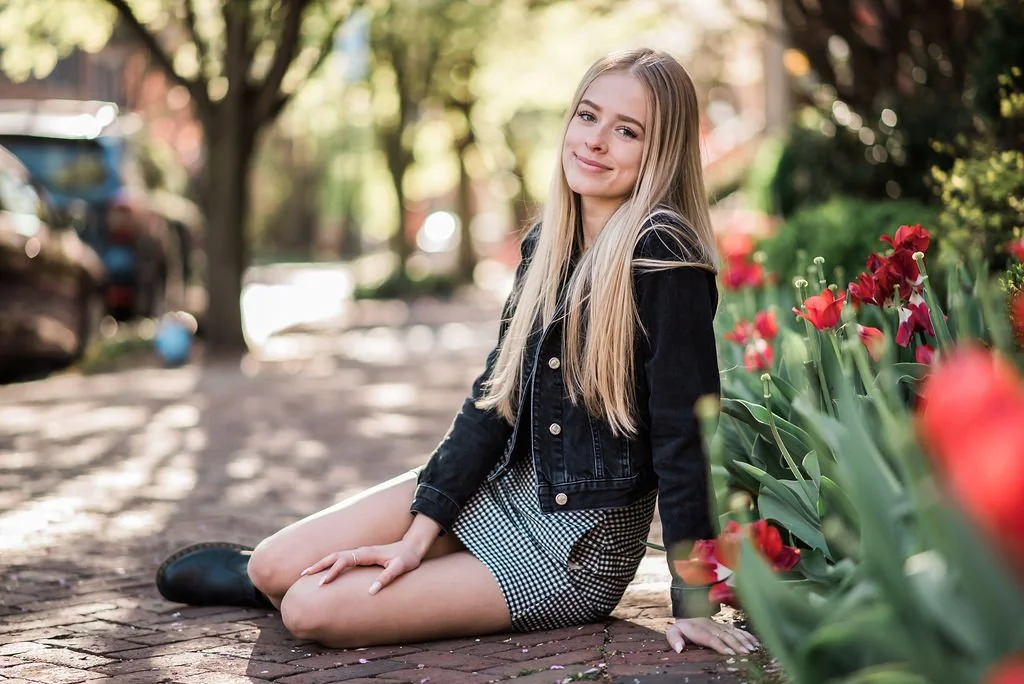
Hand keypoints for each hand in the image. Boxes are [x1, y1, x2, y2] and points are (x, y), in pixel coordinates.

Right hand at [300, 540, 425, 594]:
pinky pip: (340, 560)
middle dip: (318, 565)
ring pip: (335, 557)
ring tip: (306, 574)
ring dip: (321, 564)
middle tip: (302, 576)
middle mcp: (360, 551)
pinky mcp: (361, 556)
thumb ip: (386, 578)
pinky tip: (323, 572)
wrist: (413, 546)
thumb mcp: (400, 568)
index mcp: (366, 553)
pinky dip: (328, 564)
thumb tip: (371, 591)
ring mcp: (359, 553)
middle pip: (334, 556)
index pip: (344, 562)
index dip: (332, 572)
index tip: (322, 584)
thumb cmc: (407, 558)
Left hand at [665, 617, 758, 655]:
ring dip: (744, 640)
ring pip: (733, 632)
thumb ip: (674, 639)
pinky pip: (737, 630)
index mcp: (699, 629)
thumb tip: (679, 649)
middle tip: (746, 653)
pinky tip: (756, 642)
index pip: (711, 638)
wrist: (688, 616)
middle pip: (726, 636)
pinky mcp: (725, 626)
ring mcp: (720, 625)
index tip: (730, 653)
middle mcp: (712, 626)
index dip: (721, 645)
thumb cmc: (682, 629)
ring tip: (753, 649)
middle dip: (737, 644)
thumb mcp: (673, 632)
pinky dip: (747, 636)